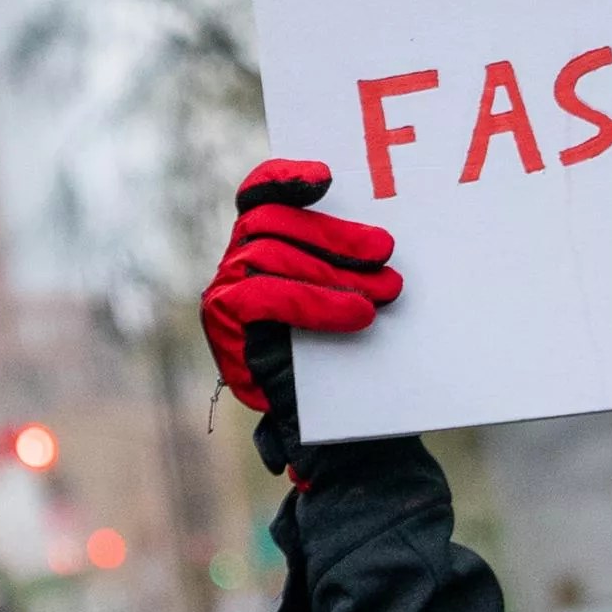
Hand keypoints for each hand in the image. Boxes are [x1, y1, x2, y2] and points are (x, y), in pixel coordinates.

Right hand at [201, 159, 402, 472]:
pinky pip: (260, 297)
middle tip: (386, 251)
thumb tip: (380, 229)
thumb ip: (350, 261)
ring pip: (269, 256)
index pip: (260, 197)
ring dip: (333, 271)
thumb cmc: (352, 357)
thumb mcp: (355, 298)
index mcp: (264, 248)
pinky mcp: (225, 328)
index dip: (284, 178)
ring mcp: (225, 296)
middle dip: (333, 234)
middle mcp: (236, 267)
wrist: (341, 434)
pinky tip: (357, 316)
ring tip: (387, 292)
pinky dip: (314, 302)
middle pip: (270, 223)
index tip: (327, 177)